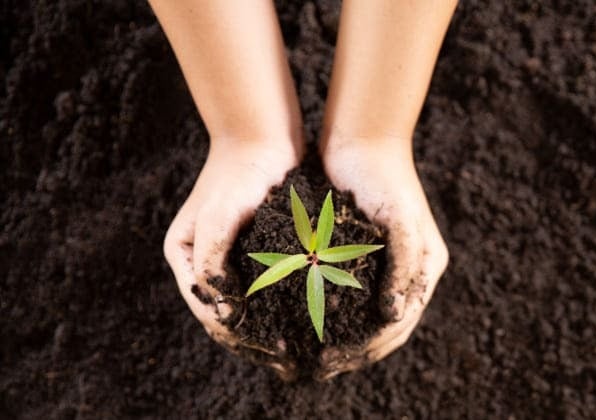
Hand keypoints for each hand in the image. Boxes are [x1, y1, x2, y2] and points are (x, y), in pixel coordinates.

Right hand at [164, 138, 301, 379]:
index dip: (233, 333)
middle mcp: (204, 259)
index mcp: (184, 255)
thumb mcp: (218, 217)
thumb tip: (222, 314)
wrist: (263, 138)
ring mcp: (230, 255)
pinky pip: (264, 284)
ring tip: (294, 343)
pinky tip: (301, 314)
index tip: (267, 347)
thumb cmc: (238, 174)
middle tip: (284, 355)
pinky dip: (278, 302)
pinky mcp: (255, 248)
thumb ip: (213, 263)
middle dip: (251, 336)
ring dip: (266, 323)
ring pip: (246, 302)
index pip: (205, 307)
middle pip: (224, 311)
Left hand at [316, 138, 448, 379]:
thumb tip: (394, 315)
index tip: (334, 360)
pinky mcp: (359, 254)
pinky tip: (309, 320)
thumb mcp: (400, 221)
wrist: (362, 141)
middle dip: (354, 350)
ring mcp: (384, 264)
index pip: (400, 324)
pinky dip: (332, 311)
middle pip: (384, 328)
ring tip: (314, 354)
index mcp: (425, 267)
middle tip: (320, 366)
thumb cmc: (385, 178)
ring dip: (343, 337)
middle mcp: (407, 271)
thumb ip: (404, 267)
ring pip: (364, 315)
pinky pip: (348, 294)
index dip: (369, 347)